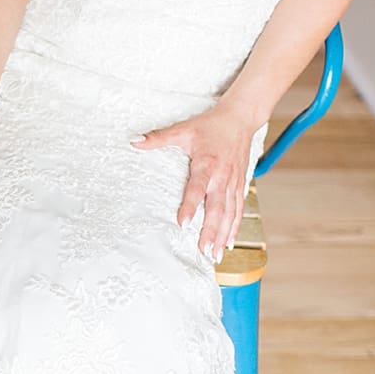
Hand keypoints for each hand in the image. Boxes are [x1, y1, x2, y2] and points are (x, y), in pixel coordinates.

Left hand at [132, 103, 257, 258]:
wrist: (240, 119)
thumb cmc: (210, 125)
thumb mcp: (183, 129)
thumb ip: (158, 137)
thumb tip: (133, 141)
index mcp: (208, 164)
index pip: (197, 188)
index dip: (190, 205)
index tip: (182, 223)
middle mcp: (223, 177)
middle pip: (218, 208)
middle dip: (212, 231)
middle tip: (204, 251)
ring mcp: (234, 182)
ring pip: (231, 213)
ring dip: (224, 235)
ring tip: (216, 255)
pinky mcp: (241, 184)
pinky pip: (239, 209)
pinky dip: (235, 227)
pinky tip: (230, 243)